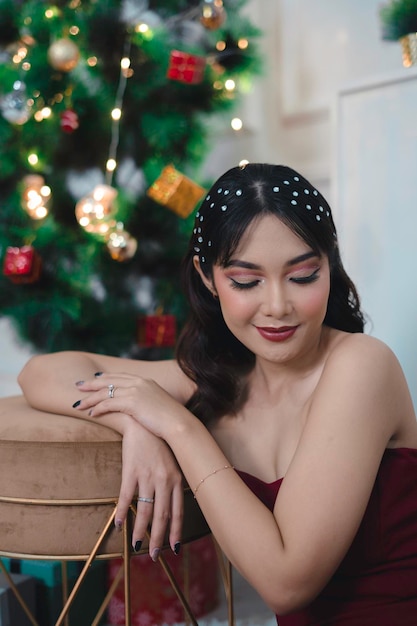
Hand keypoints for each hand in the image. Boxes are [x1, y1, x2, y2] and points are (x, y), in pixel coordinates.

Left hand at [74, 372, 190, 439]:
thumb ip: (147, 401)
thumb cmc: (170, 419)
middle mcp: (139, 382)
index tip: (95, 379)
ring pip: (105, 393)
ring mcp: (135, 391)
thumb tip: (141, 407)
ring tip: (78, 405)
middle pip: (109, 380)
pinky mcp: (131, 402)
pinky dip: (97, 409)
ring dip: (90, 399)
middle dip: (91, 384)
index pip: (120, 376)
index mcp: (145, 381)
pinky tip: (91, 414)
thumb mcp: (158, 404)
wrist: (178, 423)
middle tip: (78, 386)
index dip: (106, 377)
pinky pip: (108, 404)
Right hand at [117, 419, 183, 559]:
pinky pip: (125, 496)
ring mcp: (147, 476)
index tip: (174, 549)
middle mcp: (164, 480)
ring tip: (136, 545)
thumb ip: (174, 483)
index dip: (175, 531)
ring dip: (140, 531)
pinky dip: (121, 512)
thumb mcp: (172, 462)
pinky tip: (118, 524)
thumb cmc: (158, 443)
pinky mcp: (131, 471)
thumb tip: (175, 504)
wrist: (142, 422)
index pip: (178, 511)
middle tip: (153, 555)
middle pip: (162, 515)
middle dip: (158, 538)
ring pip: (144, 510)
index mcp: (177, 479)